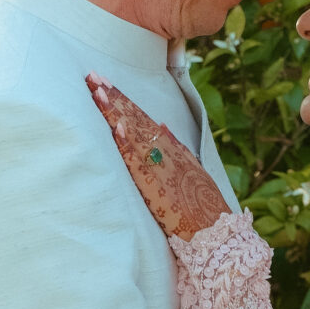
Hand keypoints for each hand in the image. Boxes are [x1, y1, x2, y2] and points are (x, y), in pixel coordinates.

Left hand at [87, 78, 228, 240]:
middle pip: (135, 119)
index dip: (123, 99)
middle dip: (114, 98)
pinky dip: (128, 145)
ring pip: (134, 135)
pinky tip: (118, 129)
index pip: (142, 118)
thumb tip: (161, 125)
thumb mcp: (191, 168)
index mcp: (171, 148)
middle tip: (94, 77)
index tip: (105, 83)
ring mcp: (161, 167)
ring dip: (116, 113)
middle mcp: (166, 153)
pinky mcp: (156, 187)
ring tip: (99, 93)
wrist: (216, 231)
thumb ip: (176, 147)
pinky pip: (138, 163)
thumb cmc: (202, 204)